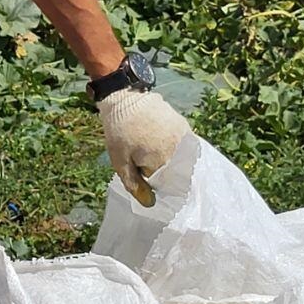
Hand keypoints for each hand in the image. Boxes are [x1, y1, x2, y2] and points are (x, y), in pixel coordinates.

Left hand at [97, 90, 189, 205]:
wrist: (124, 99)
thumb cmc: (119, 132)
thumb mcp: (120, 161)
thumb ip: (135, 184)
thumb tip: (150, 204)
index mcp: (163, 161)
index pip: (168, 186)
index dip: (157, 186)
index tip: (148, 181)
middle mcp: (179, 151)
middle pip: (178, 174)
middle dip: (165, 174)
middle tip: (148, 164)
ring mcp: (184, 137)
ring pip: (183, 160)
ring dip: (171, 161)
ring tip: (154, 152)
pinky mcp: (184, 127)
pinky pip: (185, 146)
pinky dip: (176, 149)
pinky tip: (162, 145)